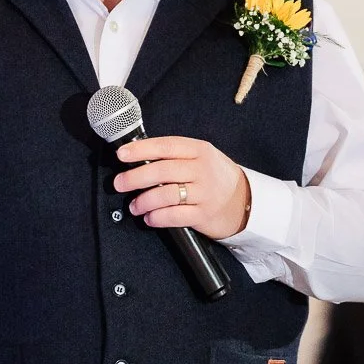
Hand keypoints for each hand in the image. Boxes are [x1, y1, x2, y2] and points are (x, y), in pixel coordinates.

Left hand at [113, 137, 250, 239]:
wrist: (244, 201)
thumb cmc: (214, 177)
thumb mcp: (201, 158)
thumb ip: (175, 156)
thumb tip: (138, 157)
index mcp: (199, 150)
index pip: (166, 146)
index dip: (141, 149)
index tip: (122, 154)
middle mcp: (202, 170)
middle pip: (162, 171)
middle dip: (136, 177)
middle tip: (119, 183)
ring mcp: (204, 193)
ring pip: (166, 195)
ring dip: (144, 201)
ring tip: (134, 205)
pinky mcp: (204, 214)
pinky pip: (175, 216)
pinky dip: (157, 217)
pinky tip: (149, 218)